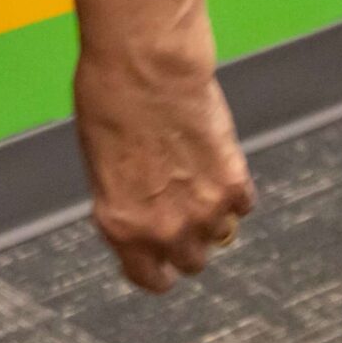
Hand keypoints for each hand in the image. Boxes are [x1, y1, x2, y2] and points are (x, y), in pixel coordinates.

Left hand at [73, 46, 255, 292]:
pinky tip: (215, 157)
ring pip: (221, 234)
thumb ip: (123, 198)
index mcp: (121, 226)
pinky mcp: (234, 185)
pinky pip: (242, 204)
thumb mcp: (99, 160)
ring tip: (196, 172)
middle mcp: (164, 230)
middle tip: (180, 203)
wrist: (144, 63)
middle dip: (187, 237)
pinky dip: (233, 187)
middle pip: (191, 260)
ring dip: (212, 213)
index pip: (149, 278)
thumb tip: (138, 209)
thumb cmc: (107, 97)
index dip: (157, 268)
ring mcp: (203, 212)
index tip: (161, 260)